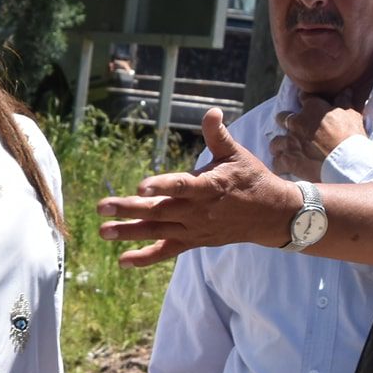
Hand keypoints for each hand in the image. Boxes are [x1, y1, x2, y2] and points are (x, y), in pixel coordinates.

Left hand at [98, 109, 301, 266]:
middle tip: (102, 206)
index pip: (181, 186)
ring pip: (158, 231)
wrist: (271, 215)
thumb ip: (218, 135)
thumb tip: (212, 112)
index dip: (161, 186)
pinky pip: (167, 251)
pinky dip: (146, 258)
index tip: (140, 186)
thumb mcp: (237, 155)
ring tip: (103, 231)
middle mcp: (198, 211)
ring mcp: (194, 229)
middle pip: (160, 211)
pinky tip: (123, 261)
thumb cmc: (251, 179)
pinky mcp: (194, 241)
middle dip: (129, 209)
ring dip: (129, 233)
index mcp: (208, 186)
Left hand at [269, 98, 366, 177]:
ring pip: (275, 142)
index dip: (305, 104)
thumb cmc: (352, 138)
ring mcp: (290, 142)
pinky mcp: (288, 160)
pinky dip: (281, 165)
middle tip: (295, 131)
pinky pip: (276, 163)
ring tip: (288, 151)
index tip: (308, 109)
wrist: (349, 163)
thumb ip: (344, 102)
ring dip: (281, 146)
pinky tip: (287, 167)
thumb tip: (346, 90)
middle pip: (281, 118)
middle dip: (286, 123)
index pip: (303, 97)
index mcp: (313, 108)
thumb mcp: (352, 116)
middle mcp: (297, 122)